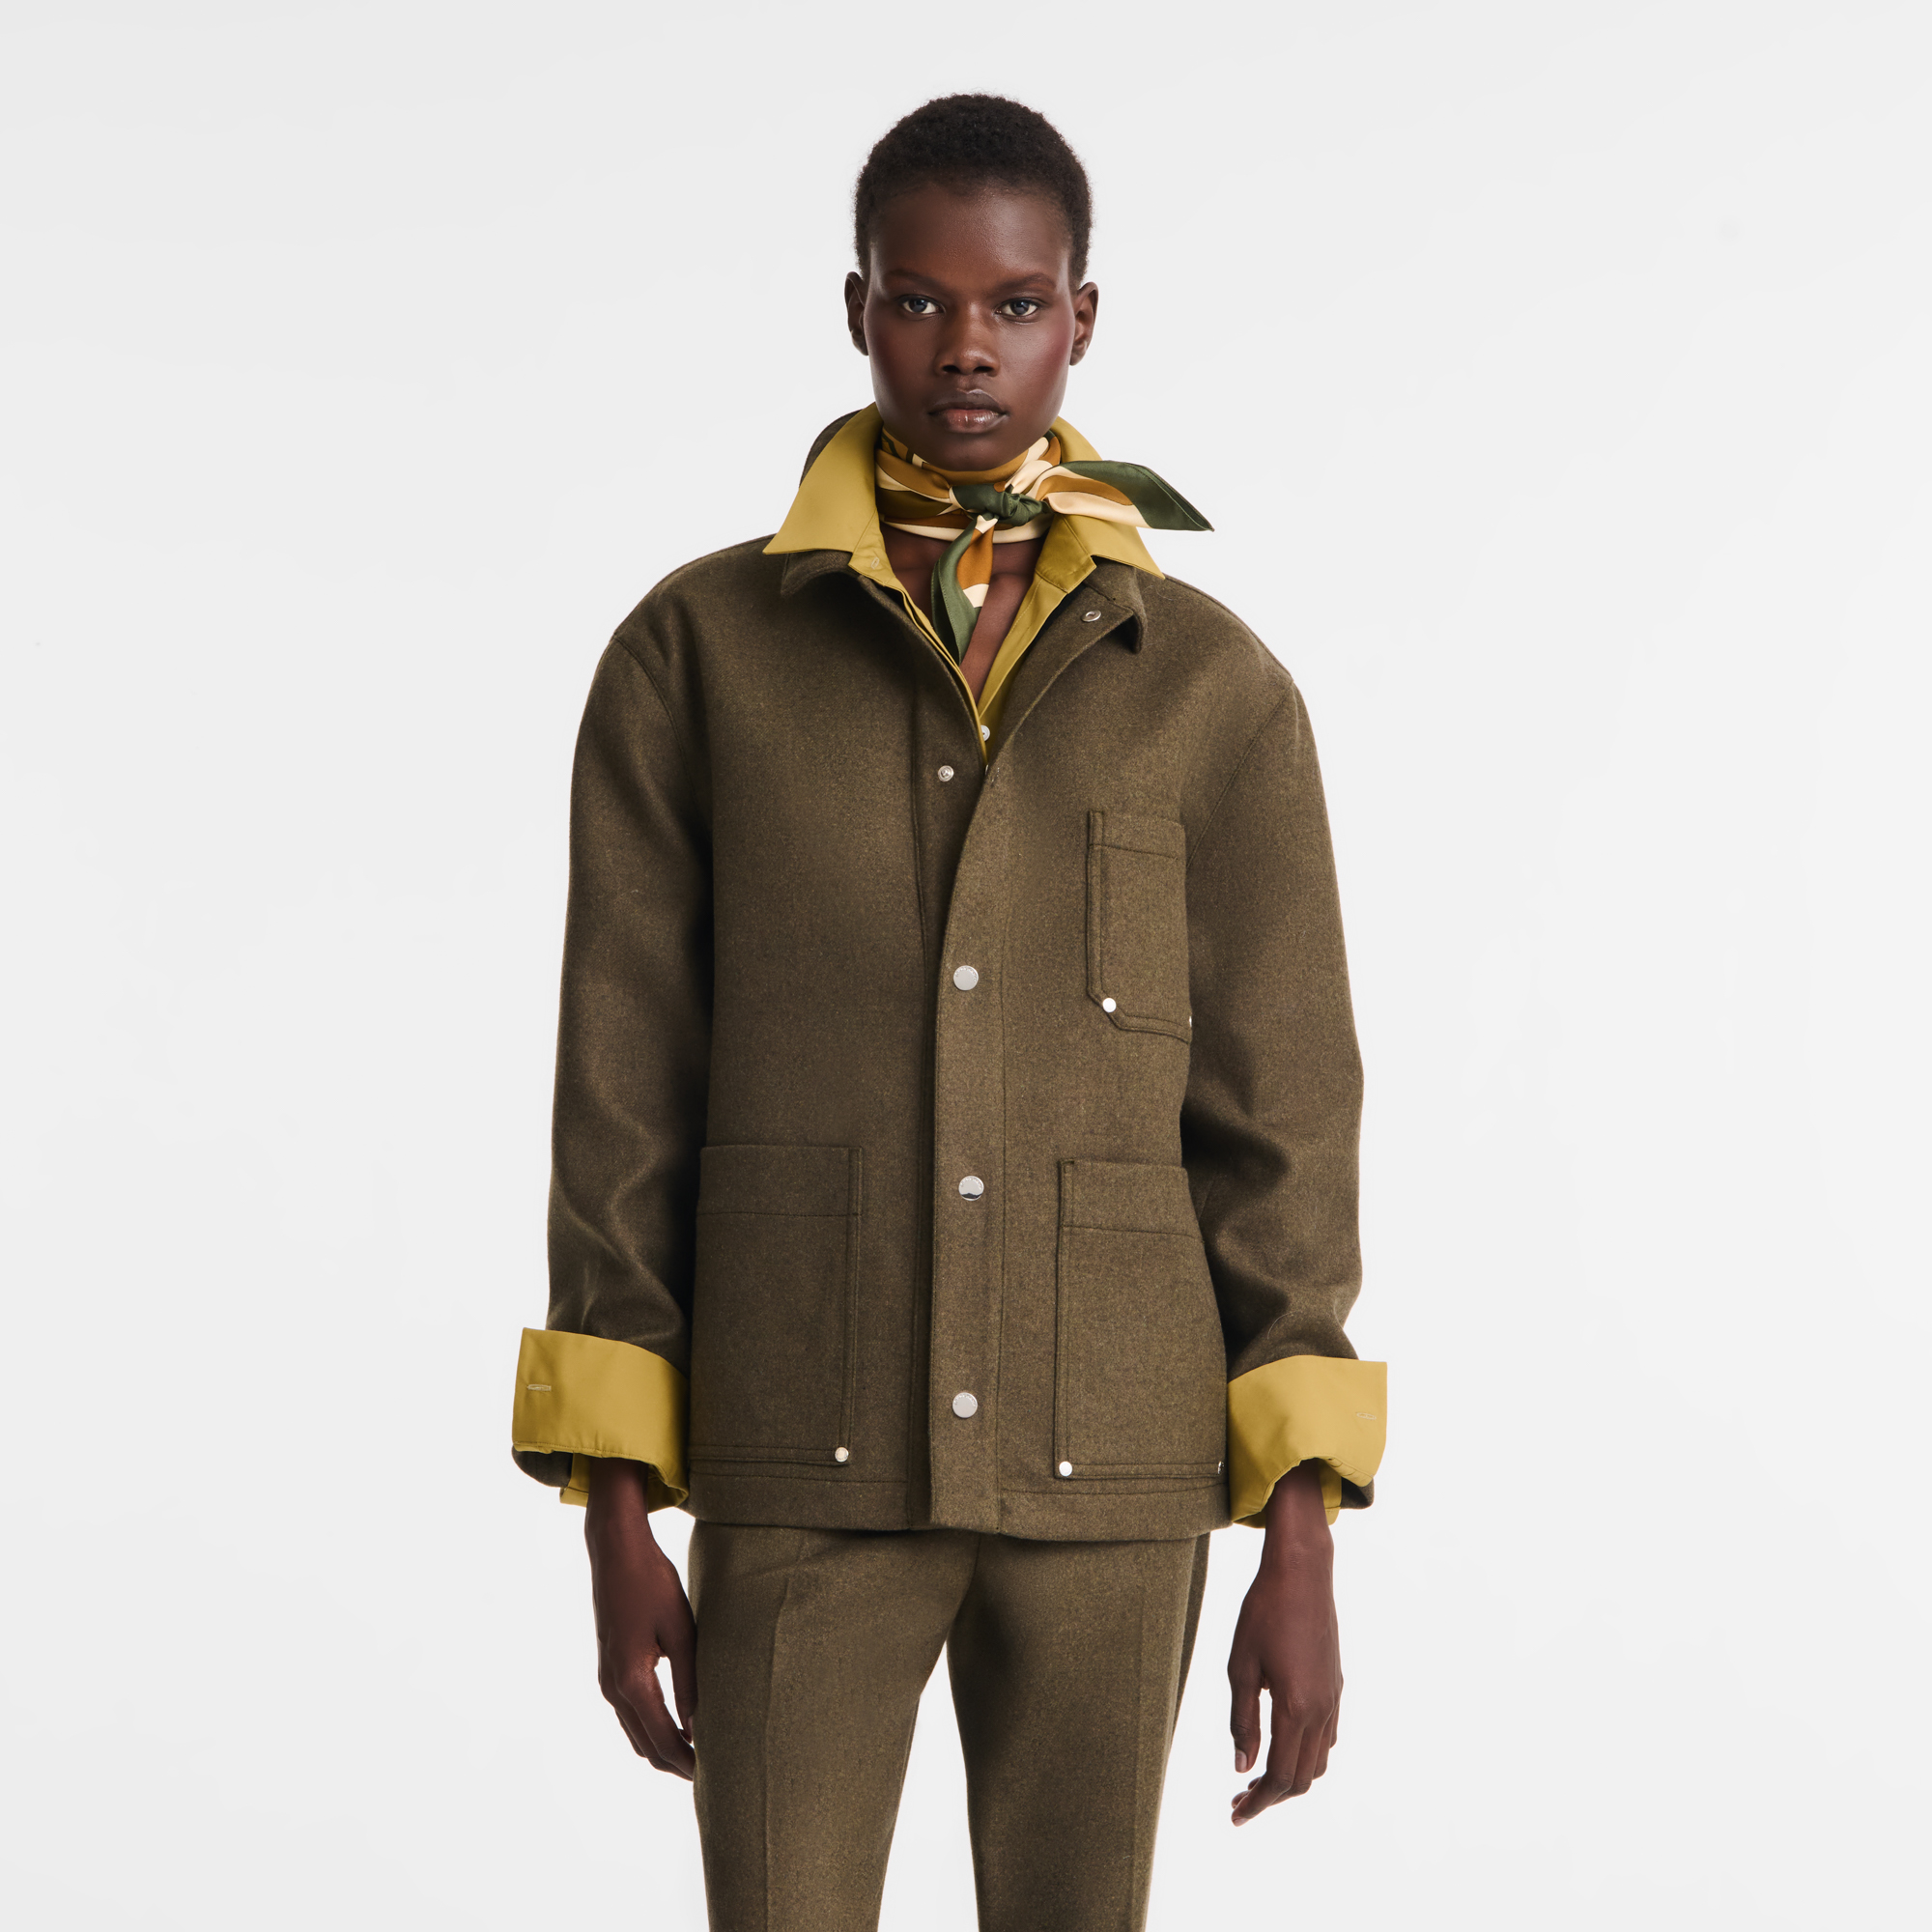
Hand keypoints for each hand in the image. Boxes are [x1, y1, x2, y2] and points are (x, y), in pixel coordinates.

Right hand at [584, 1457, 696, 1777]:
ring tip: (696, 1755)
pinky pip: (630, 1714)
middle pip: (644, 1745)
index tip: (712, 1777)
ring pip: (635, 1732)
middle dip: (674, 1764)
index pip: (661, 1739)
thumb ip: (689, 1681)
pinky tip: (675, 1725)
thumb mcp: (680, 1630)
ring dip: (661, 1748)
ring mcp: (607, 1679)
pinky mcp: (610, 1668)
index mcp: (631, 1681)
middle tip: (709, 1776)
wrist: (614, 1552)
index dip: (686, 1763)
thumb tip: (699, 1727)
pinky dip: (650, 1729)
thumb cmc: (652, 1584)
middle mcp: (613, 1688)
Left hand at [1226, 1460, 1341, 1823]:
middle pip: (1302, 1777)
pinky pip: (1326, 1736)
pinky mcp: (1335, 1684)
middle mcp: (1322, 1710)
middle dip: (1271, 1797)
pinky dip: (1305, 1754)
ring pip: (1318, 1760)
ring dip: (1290, 1777)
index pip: (1280, 1776)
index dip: (1258, 1803)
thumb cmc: (1264, 1612)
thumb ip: (1243, 1721)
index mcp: (1296, 1708)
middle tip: (1238, 1800)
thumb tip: (1242, 1767)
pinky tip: (1281, 1744)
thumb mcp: (1241, 1666)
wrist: (1303, 1572)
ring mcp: (1333, 1697)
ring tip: (1256, 1778)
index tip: (1235, 1814)